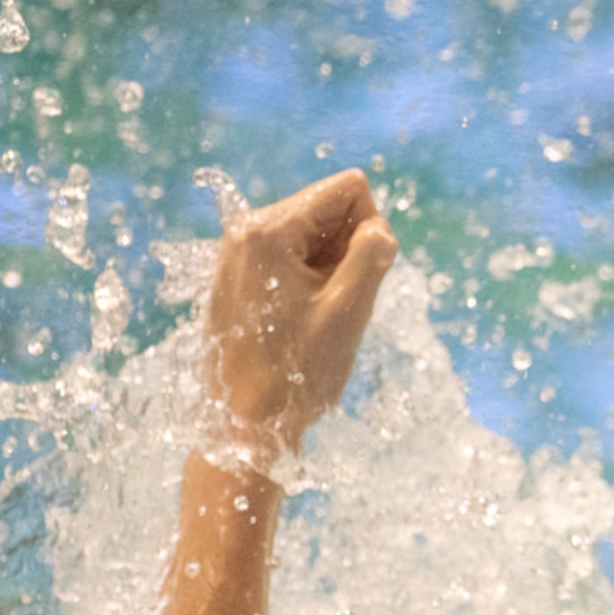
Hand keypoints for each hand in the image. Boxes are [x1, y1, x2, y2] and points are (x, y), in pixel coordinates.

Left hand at [201, 169, 398, 453]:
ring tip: (319, 315)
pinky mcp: (235, 278)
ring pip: (310, 236)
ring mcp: (236, 254)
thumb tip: (378, 229)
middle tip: (337, 302)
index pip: (347, 190)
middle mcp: (246, 231)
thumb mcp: (348, 311)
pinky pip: (288, 259)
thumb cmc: (297, 372)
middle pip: (326, 209)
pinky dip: (307, 282)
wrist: (242, 425)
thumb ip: (371, 255)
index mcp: (269, 230)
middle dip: (346, 249)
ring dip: (329, 269)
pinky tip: (302, 320)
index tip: (359, 278)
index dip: (370, 228)